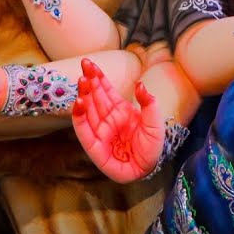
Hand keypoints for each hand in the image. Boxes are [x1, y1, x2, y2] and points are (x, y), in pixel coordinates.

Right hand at [72, 59, 164, 183]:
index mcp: (120, 110)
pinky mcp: (95, 147)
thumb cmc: (152, 146)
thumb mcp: (155, 122)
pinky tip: (78, 103)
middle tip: (84, 65)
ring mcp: (101, 132)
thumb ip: (149, 103)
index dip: (98, 77)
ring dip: (84, 95)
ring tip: (81, 81)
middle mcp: (108, 119)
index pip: (106, 90)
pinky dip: (79, 117)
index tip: (90, 64)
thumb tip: (140, 84)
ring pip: (88, 110)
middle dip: (89, 81)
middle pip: (95, 97)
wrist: (149, 169)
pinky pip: (84, 131)